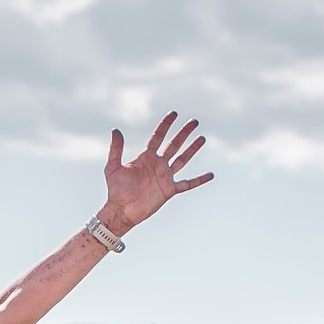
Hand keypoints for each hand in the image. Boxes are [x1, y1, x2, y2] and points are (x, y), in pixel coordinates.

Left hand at [99, 113, 212, 232]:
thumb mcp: (113, 167)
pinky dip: (199, 180)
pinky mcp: (169, 190)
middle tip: (194, 121)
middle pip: (174, 145)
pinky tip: (211, 175)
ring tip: (202, 138)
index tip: (174, 113)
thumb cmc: (115, 190)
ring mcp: (165, 176)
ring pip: (183, 159)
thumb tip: (116, 130)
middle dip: (184, 133)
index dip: (165, 125)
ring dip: (192, 149)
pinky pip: (187, 184)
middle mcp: (158, 164)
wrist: (121, 210)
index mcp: (146, 157)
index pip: (158, 137)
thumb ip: (116, 149)